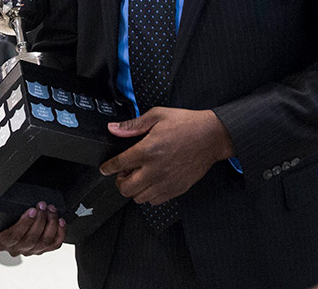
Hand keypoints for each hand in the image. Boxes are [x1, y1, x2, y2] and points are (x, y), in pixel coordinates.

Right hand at [0, 202, 65, 256]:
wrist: (8, 229)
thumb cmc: (4, 221)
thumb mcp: (1, 216)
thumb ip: (8, 213)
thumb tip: (21, 202)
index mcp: (2, 242)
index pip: (14, 235)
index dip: (25, 223)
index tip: (32, 210)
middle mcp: (16, 249)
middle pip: (31, 238)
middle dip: (40, 220)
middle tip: (43, 206)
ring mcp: (30, 251)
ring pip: (44, 242)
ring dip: (51, 224)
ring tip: (52, 210)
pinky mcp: (42, 250)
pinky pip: (54, 245)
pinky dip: (60, 233)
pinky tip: (60, 222)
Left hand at [99, 107, 233, 204]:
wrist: (212, 136)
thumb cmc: (187, 125)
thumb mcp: (157, 115)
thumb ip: (133, 125)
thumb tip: (114, 129)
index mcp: (148, 150)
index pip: (119, 164)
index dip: (108, 168)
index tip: (105, 169)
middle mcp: (155, 170)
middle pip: (126, 188)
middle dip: (119, 181)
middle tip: (123, 173)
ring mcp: (166, 182)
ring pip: (139, 198)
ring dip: (134, 189)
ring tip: (138, 177)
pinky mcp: (177, 189)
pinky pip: (155, 201)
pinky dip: (149, 195)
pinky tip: (151, 183)